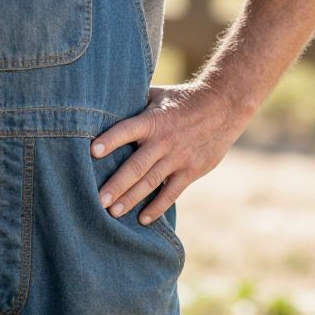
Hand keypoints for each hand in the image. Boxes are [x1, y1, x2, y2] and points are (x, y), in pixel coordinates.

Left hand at [91, 83, 248, 224]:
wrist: (222, 107)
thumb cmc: (182, 99)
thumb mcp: (157, 95)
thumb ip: (134, 103)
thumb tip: (106, 102)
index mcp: (152, 120)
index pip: (127, 129)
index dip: (110, 139)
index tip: (92, 151)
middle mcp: (163, 141)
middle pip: (136, 166)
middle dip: (116, 184)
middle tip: (98, 200)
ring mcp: (178, 158)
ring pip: (151, 183)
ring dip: (131, 199)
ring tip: (113, 213)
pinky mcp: (191, 171)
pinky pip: (171, 193)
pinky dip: (157, 207)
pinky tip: (143, 219)